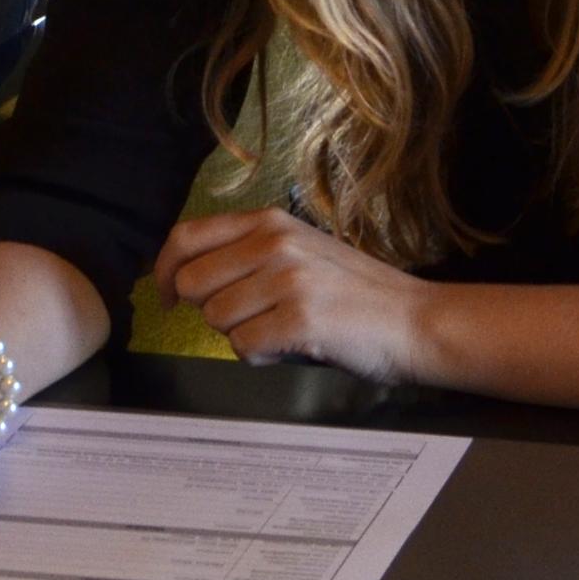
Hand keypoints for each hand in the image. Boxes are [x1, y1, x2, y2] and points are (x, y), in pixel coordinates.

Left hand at [156, 211, 431, 385]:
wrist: (414, 320)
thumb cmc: (354, 292)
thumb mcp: (300, 250)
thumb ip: (248, 254)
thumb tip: (187, 276)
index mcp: (270, 222)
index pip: (187, 237)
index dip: (164, 270)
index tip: (166, 296)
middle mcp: (274, 243)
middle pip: (192, 283)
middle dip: (209, 311)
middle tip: (247, 320)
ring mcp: (287, 280)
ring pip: (216, 319)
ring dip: (240, 335)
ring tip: (280, 332)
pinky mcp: (299, 319)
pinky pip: (243, 347)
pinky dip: (260, 357)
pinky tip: (291, 348)